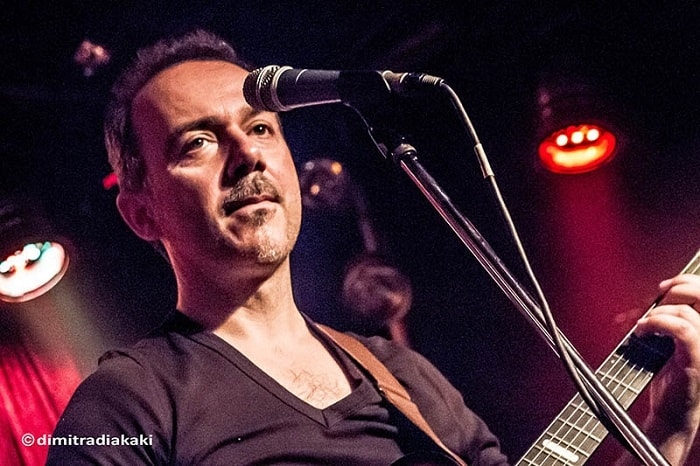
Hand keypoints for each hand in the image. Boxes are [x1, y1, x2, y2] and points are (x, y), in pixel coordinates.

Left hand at [635, 273, 699, 463]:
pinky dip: (657, 324)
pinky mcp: (698, 360)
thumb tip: (662, 295)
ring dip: (658, 313)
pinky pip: (682, 330)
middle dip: (677, 290)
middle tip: (658, 299)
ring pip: (688, 313)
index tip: (665, 287)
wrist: (673, 413)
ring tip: (645, 325)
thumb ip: (676, 319)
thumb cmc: (673, 378)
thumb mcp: (675, 341)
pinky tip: (643, 331)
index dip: (688, 282)